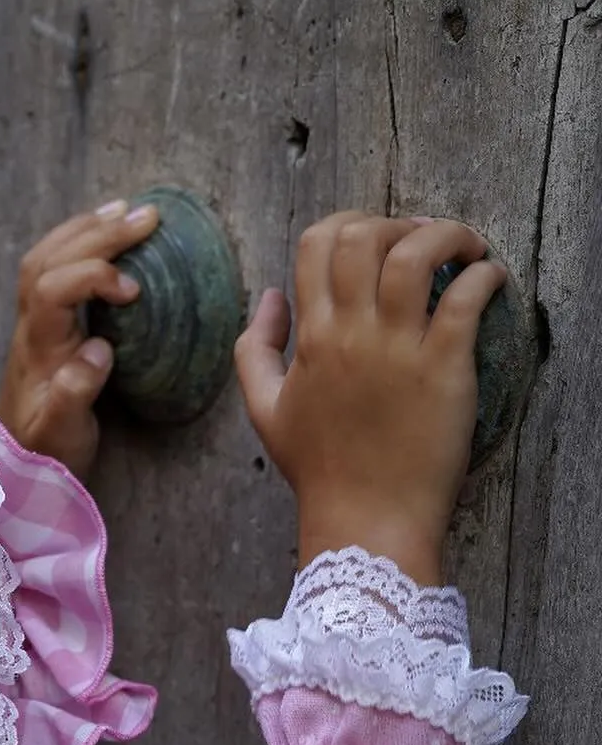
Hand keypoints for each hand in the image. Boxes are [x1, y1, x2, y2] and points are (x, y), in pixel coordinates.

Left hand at [0, 200, 160, 476]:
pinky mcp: (41, 325)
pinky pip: (50, 267)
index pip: (53, 288)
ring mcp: (32, 323)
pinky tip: (104, 233)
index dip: (93, 276)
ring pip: (45, 257)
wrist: (16, 467)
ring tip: (127, 211)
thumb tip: (98, 350)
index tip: (133, 291)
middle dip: (98, 233)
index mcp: (37, 350)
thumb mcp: (64, 436)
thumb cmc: (45, 454)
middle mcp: (29, 328)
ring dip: (85, 228)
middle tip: (149, 218)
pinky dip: (77, 242)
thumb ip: (77, 394)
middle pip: (49, 259)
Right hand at [234, 212, 507, 586]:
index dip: (350, 223)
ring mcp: (397, 350)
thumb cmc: (319, 472)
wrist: (364, 523)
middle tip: (425, 242)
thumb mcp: (265, 411)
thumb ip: (254, 349)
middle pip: (365, 236)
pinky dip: (483, 275)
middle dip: (399, 222)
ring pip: (416, 253)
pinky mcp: (443, 370)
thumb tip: (269, 295)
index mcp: (311, 338)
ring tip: (466, 249)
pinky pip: (466, 297)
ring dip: (447, 234)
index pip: (319, 243)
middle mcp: (351, 334)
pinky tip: (489, 280)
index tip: (377, 240)